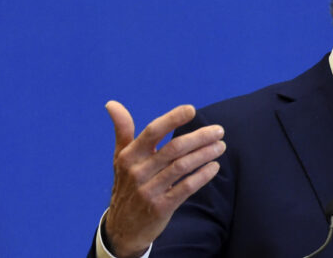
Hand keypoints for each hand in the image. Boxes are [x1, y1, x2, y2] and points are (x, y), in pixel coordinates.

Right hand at [103, 100, 225, 257]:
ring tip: (221, 146)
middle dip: (199, 137)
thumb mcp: (121, 158)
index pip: (152, 132)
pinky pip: (186, 188)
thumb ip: (122, 130)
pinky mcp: (161, 207)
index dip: (172, 119)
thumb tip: (111, 103)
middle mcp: (137, 172)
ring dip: (205, 154)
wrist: (122, 228)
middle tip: (219, 130)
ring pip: (182, 167)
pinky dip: (202, 176)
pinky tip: (214, 167)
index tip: (192, 109)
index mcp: (129, 156)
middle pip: (174, 148)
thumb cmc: (127, 184)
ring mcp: (149, 191)